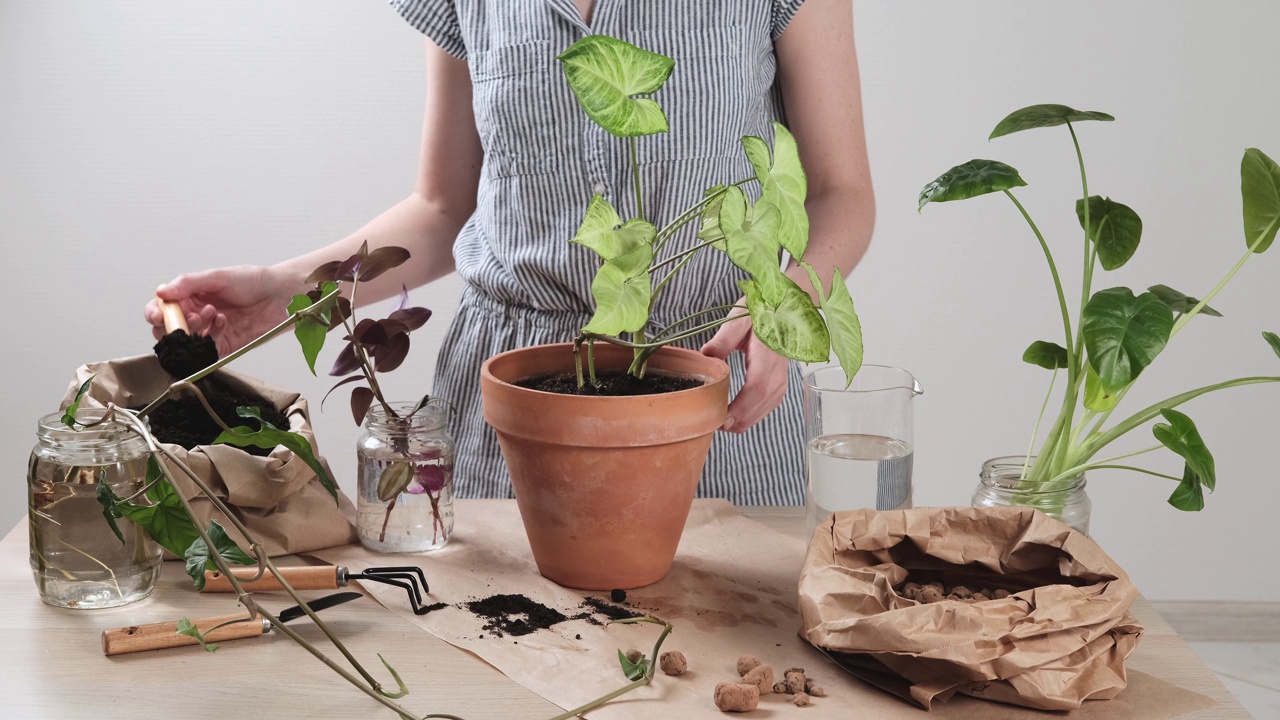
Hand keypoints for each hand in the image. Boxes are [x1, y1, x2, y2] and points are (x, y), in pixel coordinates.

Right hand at [144, 265, 298, 356]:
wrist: (281, 295)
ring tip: (213, 314)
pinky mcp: (223, 346)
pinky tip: (223, 322)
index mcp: (189, 297)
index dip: (155, 314)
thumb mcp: (217, 277)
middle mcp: (195, 315)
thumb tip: (161, 292)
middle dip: (175, 325)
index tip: (160, 315)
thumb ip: (188, 284)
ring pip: (185, 342)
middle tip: (194, 316)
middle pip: (168, 330)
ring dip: (194, 330)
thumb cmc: (253, 281)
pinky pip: (206, 350)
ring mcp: (208, 332)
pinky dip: (211, 337)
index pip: (161, 309)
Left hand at [700, 305, 789, 432]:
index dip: (740, 408)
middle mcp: (777, 372)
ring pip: (763, 410)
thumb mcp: (738, 321)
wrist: (782, 309)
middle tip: (713, 425)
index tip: (721, 420)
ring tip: (720, 423)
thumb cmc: (759, 313)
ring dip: (743, 421)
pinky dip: (751, 416)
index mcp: (766, 356)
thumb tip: (705, 356)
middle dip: (737, 421)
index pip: (756, 389)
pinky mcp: (780, 384)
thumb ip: (722, 340)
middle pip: (759, 406)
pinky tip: (736, 417)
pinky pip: (767, 407)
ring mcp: (781, 380)